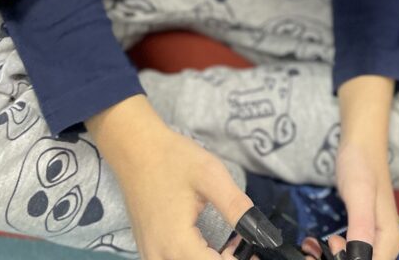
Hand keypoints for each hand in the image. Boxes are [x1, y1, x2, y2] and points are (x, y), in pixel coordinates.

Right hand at [87, 95, 257, 259]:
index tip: (253, 253)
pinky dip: (193, 257)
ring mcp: (150, 255)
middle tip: (242, 247)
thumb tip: (262, 231)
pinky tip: (208, 244)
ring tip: (229, 246)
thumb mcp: (211, 176)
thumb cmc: (172, 159)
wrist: (135, 149)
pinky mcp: (148, 249)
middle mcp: (159, 256)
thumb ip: (236, 206)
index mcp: (176, 243)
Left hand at [323, 75, 398, 259]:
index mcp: (389, 242)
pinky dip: (334, 254)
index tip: (330, 247)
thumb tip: (359, 258)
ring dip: (332, 259)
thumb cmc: (361, 164)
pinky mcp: (364, 235)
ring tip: (315, 245)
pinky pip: (350, 255)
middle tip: (319, 246)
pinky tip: (320, 244)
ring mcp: (375, 241)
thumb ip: (361, 227)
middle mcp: (385, 246)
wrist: (361, 144)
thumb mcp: (359, 194)